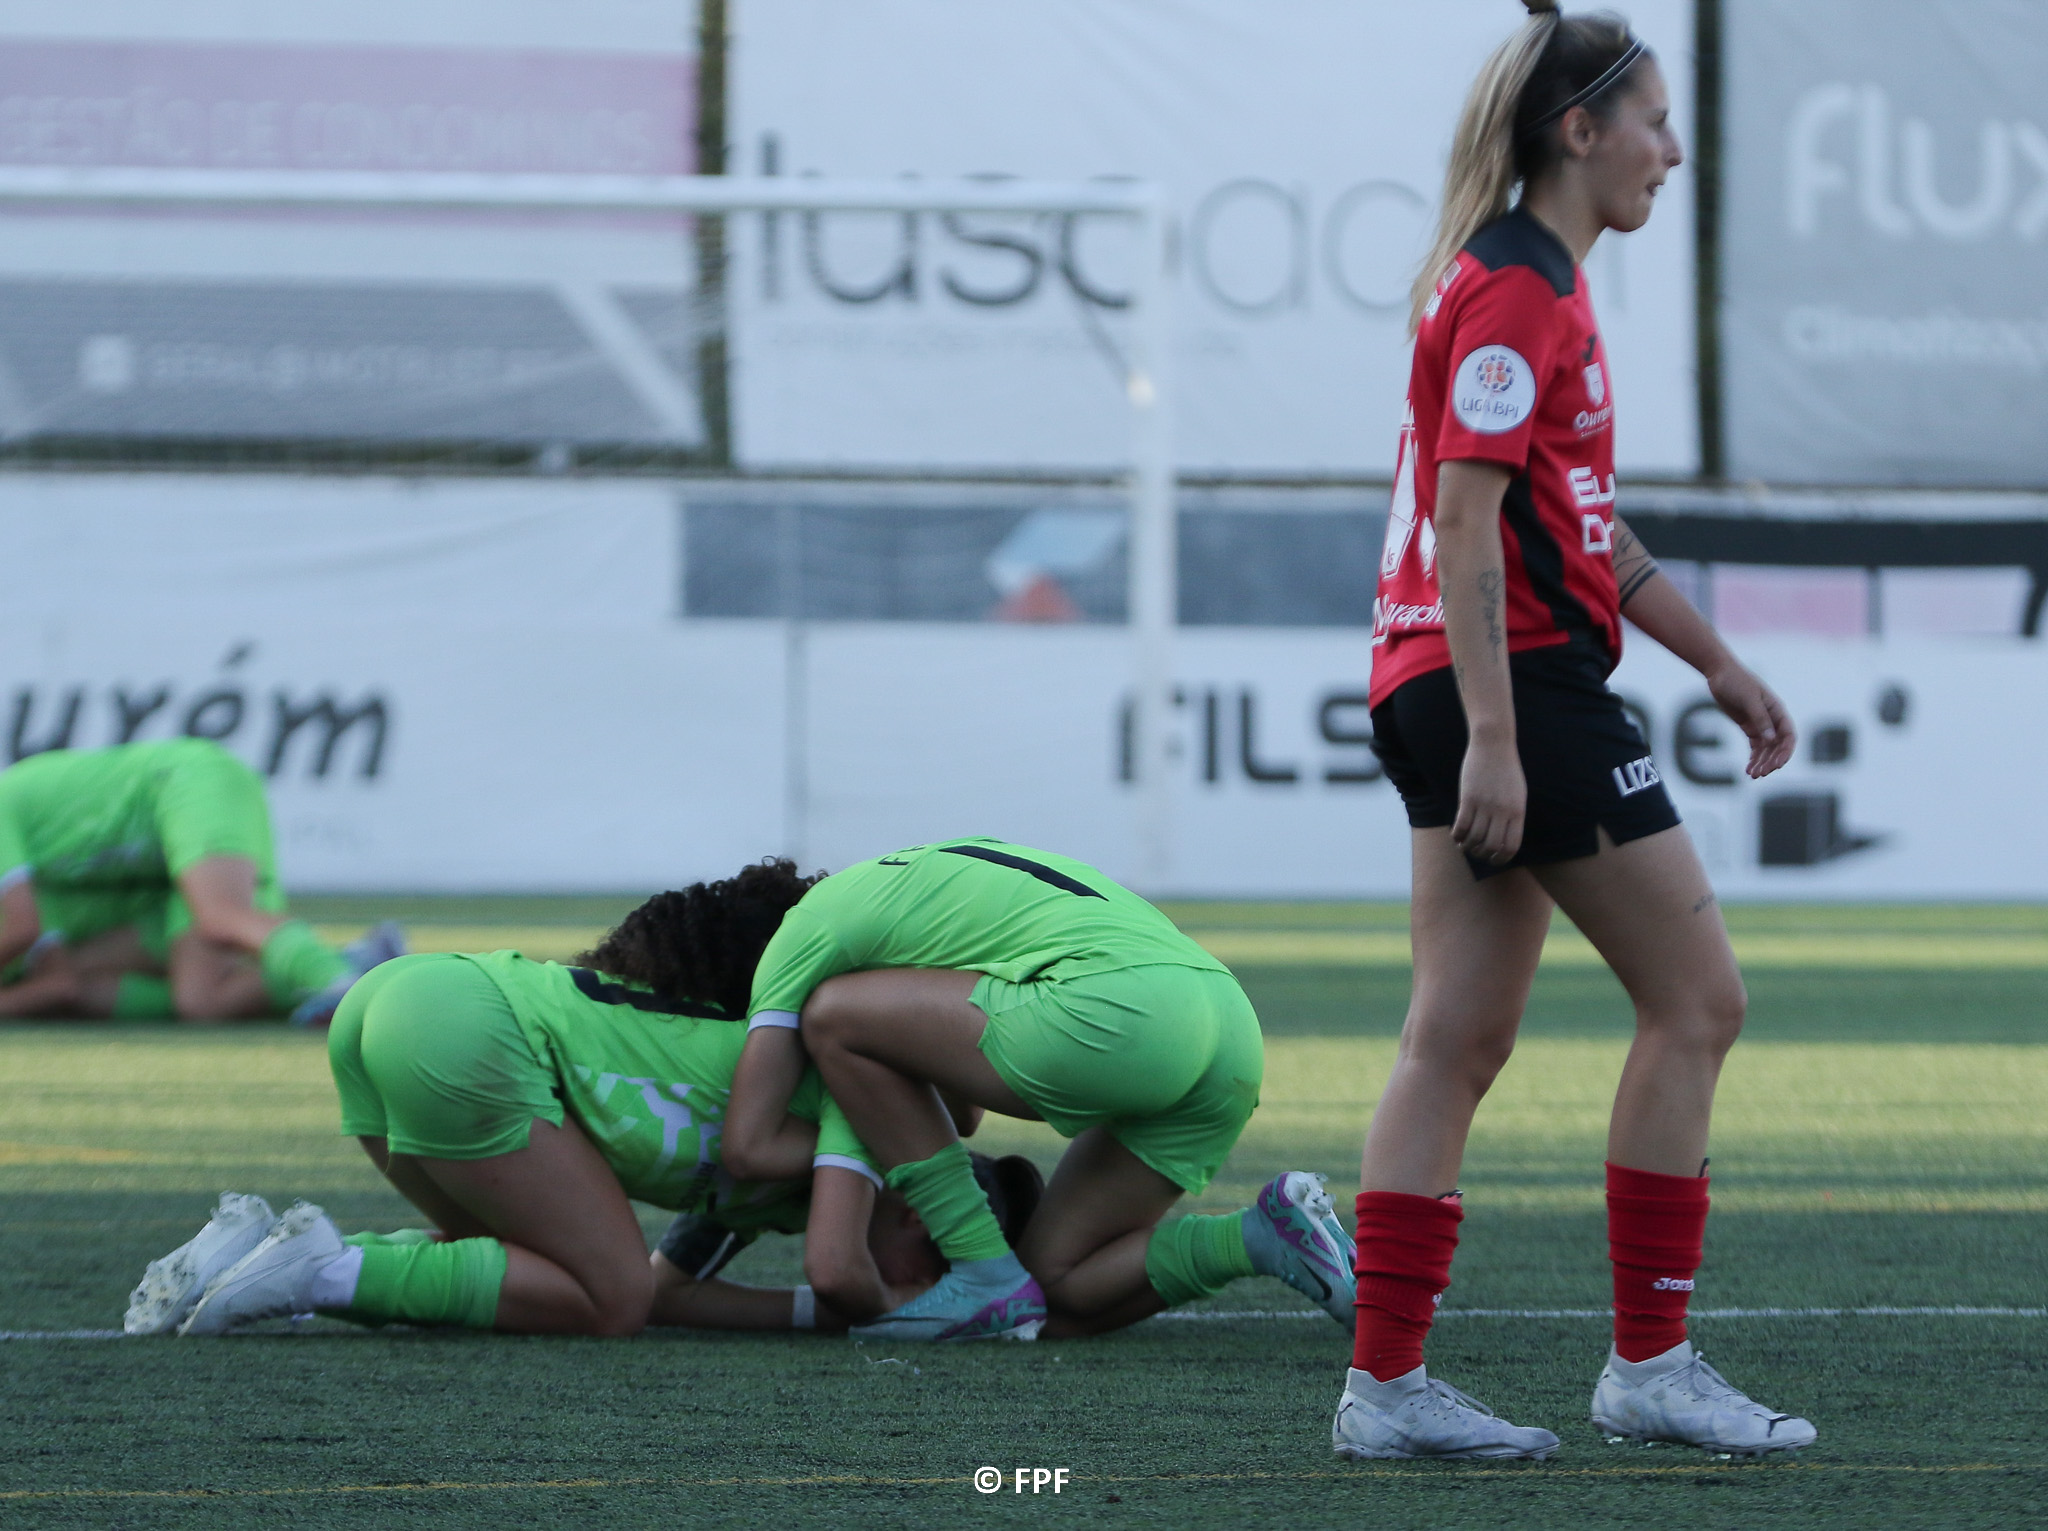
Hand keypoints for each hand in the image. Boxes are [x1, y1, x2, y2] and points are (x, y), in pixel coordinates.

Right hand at [1452, 732, 1526, 863]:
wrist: (1494, 744)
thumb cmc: (1506, 768)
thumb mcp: (1518, 793)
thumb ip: (1513, 814)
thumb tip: (1504, 837)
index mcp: (1518, 811)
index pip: (1511, 845)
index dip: (1502, 858)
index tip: (1494, 859)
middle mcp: (1502, 811)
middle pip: (1491, 845)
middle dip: (1482, 854)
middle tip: (1476, 852)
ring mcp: (1485, 804)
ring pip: (1474, 838)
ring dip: (1467, 847)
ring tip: (1463, 846)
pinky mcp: (1468, 798)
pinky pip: (1461, 825)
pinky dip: (1457, 835)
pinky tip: (1455, 835)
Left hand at [1707, 662, 1796, 777]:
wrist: (1719, 673)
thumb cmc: (1736, 681)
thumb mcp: (1749, 699)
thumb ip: (1760, 719)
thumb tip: (1771, 740)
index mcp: (1778, 711)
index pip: (1789, 735)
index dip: (1786, 752)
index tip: (1777, 765)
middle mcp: (1772, 719)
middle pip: (1778, 746)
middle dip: (1771, 761)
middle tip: (1761, 774)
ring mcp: (1761, 724)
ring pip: (1766, 749)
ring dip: (1762, 763)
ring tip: (1753, 775)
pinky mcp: (1749, 727)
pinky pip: (1755, 747)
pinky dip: (1753, 758)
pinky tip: (1748, 770)